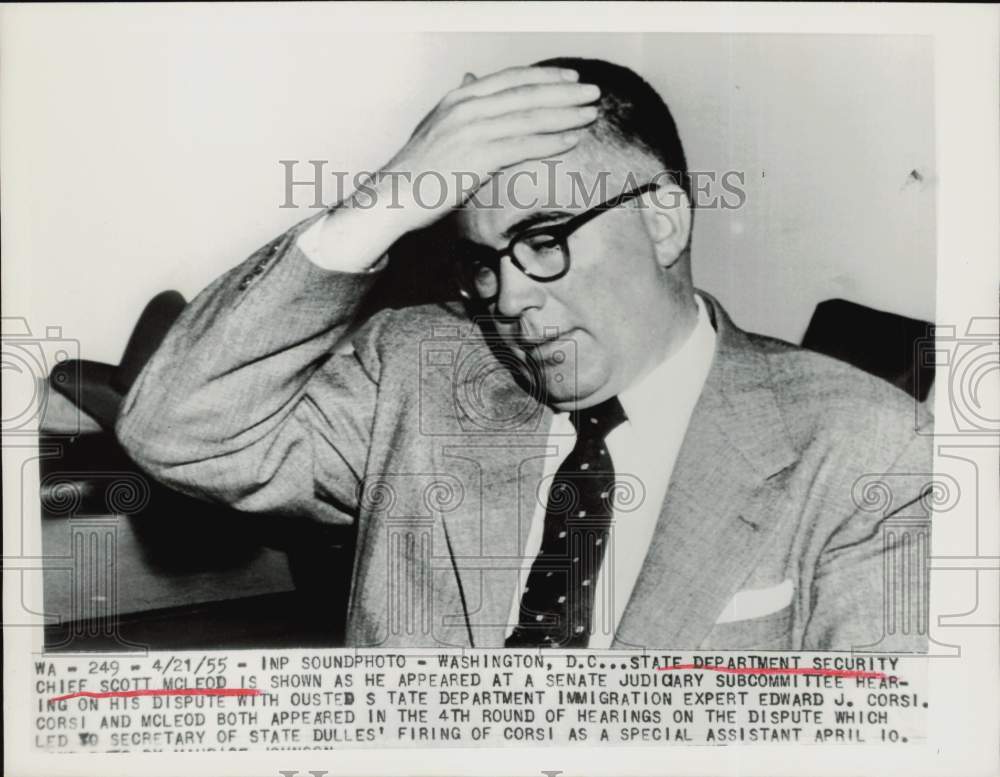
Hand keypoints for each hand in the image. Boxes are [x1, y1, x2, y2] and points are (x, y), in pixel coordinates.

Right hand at [369, 65, 600, 234]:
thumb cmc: (419, 168)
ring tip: (590, 115)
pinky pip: (522, 147)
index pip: (511, 78)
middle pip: (526, 94)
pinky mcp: (476, 158)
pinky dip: (549, 143)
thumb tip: (472, 78)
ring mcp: (471, 132)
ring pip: (529, 118)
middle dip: (565, 92)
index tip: (572, 76)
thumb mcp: (437, 124)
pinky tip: (570, 142)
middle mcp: (466, 108)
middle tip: (594, 93)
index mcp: (459, 97)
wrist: (394, 196)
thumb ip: (461, 104)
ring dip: (565, 116)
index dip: (545, 76)